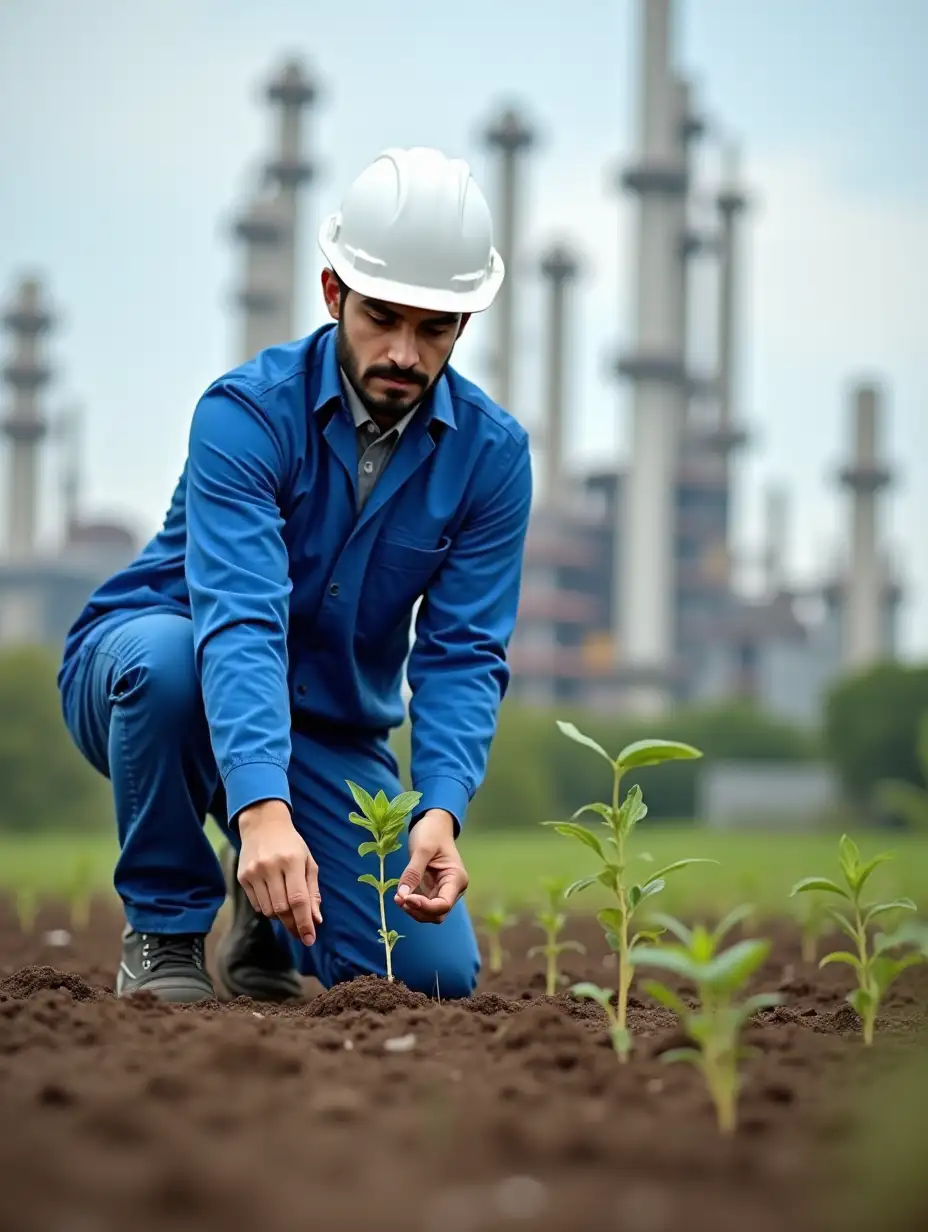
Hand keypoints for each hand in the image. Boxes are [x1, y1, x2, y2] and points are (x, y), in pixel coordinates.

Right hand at [237, 800, 322, 944]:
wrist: (262, 824)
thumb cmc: (291, 844)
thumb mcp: (308, 862)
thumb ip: (312, 891)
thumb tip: (316, 919)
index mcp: (292, 861)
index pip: (298, 900)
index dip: (304, 922)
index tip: (309, 939)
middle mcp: (271, 867)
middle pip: (282, 909)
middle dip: (293, 924)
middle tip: (300, 933)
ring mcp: (254, 872)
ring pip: (268, 910)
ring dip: (280, 916)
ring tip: (287, 909)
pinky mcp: (242, 877)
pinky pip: (257, 905)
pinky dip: (267, 908)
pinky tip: (273, 897)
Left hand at [394, 809, 467, 924]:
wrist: (435, 824)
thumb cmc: (432, 832)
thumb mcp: (422, 848)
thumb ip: (413, 872)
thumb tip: (403, 895)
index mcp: (456, 878)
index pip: (444, 904)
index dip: (425, 907)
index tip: (406, 898)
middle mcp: (453, 889)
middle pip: (437, 914)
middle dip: (418, 911)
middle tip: (399, 899)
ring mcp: (443, 890)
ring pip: (430, 913)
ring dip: (413, 910)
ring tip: (398, 897)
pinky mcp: (432, 890)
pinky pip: (423, 905)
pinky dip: (411, 904)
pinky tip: (401, 895)